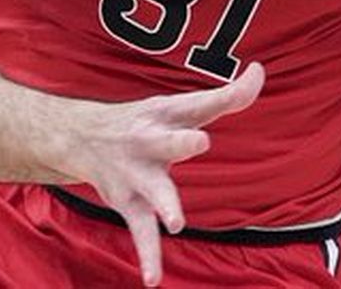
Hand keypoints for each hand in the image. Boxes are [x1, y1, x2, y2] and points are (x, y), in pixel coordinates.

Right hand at [56, 63, 264, 285]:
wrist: (80, 136)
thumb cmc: (146, 120)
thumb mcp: (181, 105)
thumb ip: (225, 96)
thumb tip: (260, 72)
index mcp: (168, 114)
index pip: (205, 101)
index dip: (233, 91)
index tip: (256, 75)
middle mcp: (151, 141)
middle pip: (170, 141)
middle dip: (183, 141)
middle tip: (201, 141)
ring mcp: (138, 174)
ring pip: (154, 190)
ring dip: (164, 204)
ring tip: (176, 223)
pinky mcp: (129, 203)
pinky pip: (140, 232)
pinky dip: (147, 256)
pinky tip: (153, 280)